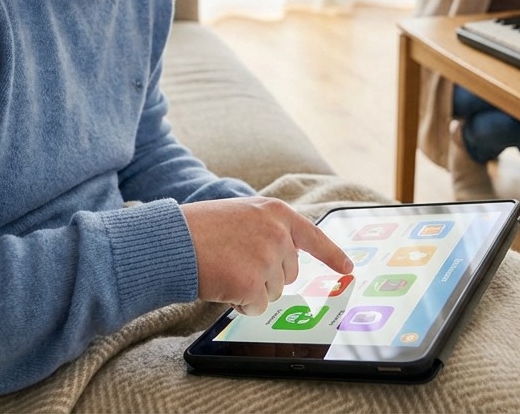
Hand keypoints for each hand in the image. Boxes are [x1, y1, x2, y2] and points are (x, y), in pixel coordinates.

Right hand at [182, 197, 352, 316]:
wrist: (172, 241)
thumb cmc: (201, 229)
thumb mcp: (242, 215)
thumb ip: (269, 229)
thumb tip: (291, 255)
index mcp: (276, 213)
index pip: (314, 236)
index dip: (332, 255)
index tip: (348, 268)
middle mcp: (278, 234)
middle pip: (290, 273)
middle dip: (267, 275)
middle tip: (236, 262)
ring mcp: (267, 259)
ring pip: (274, 292)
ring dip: (251, 289)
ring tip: (225, 268)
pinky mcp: (253, 284)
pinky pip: (257, 306)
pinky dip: (240, 303)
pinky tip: (222, 284)